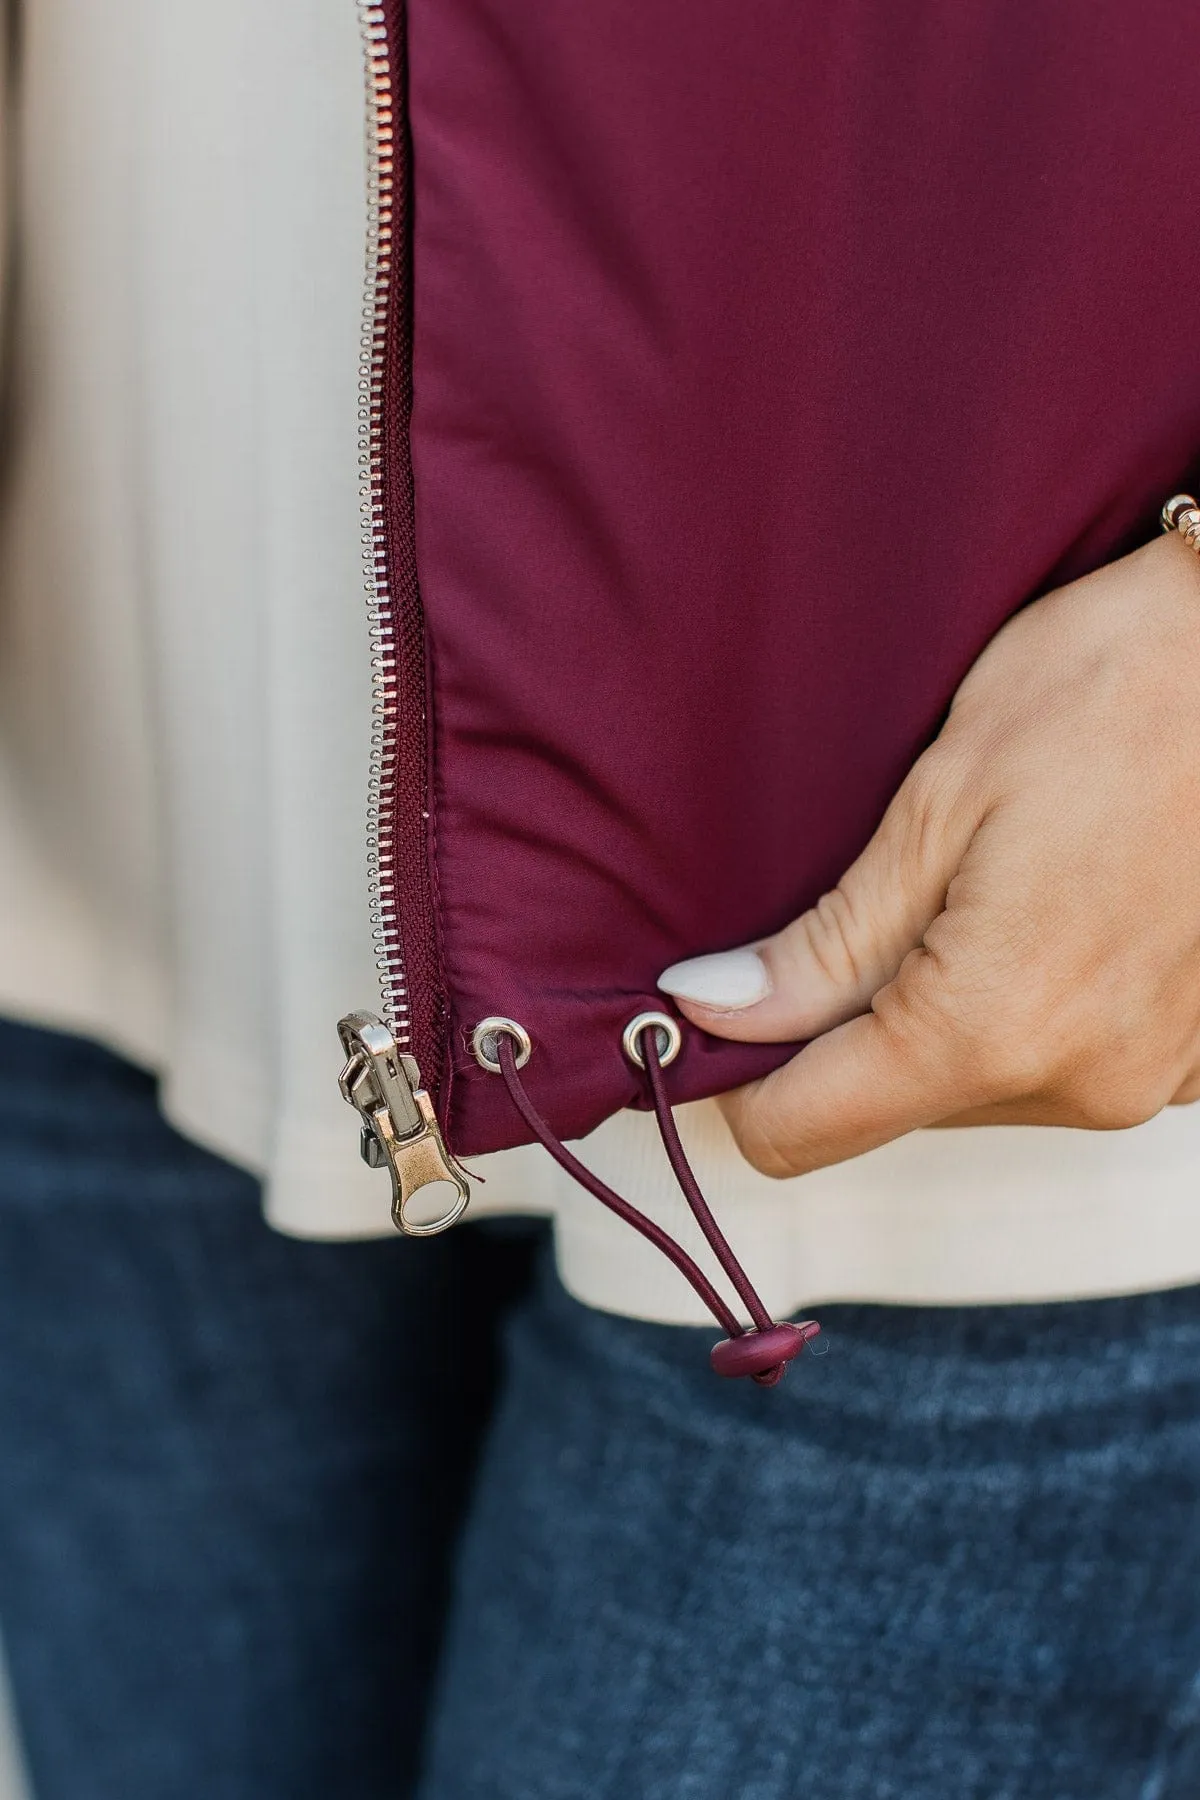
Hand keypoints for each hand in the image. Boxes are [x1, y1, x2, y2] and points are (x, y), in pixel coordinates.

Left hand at [658, 532, 1199, 1177]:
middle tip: (874, 896)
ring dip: (942, 1015)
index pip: (800, 1129)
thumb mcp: (937, 804)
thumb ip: (824, 942)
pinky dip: (1027, 1008)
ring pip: (972, 1089)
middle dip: (848, 1027)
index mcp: (994, 1028)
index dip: (737, 1075)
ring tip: (981, 884)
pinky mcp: (1197, 1056)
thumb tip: (714, 1008)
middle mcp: (1084, 1082)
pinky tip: (1049, 907)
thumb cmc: (1112, 688)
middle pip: (889, 1106)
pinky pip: (1060, 1065)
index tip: (718, 1005)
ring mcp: (1153, 1076)